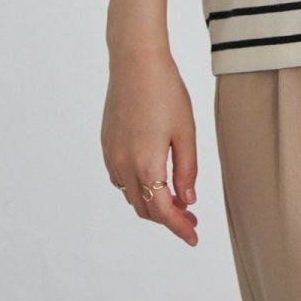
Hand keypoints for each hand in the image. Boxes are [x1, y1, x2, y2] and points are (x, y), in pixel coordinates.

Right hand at [102, 48, 199, 246]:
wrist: (135, 62)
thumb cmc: (166, 92)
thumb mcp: (186, 131)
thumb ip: (187, 169)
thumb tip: (187, 201)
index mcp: (146, 165)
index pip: (163, 212)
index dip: (179, 228)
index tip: (194, 238)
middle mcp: (123, 166)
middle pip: (145, 209)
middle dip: (168, 218)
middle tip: (191, 218)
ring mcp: (111, 156)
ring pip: (130, 196)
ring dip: (151, 203)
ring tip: (176, 199)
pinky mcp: (106, 145)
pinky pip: (120, 179)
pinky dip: (137, 187)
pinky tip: (153, 178)